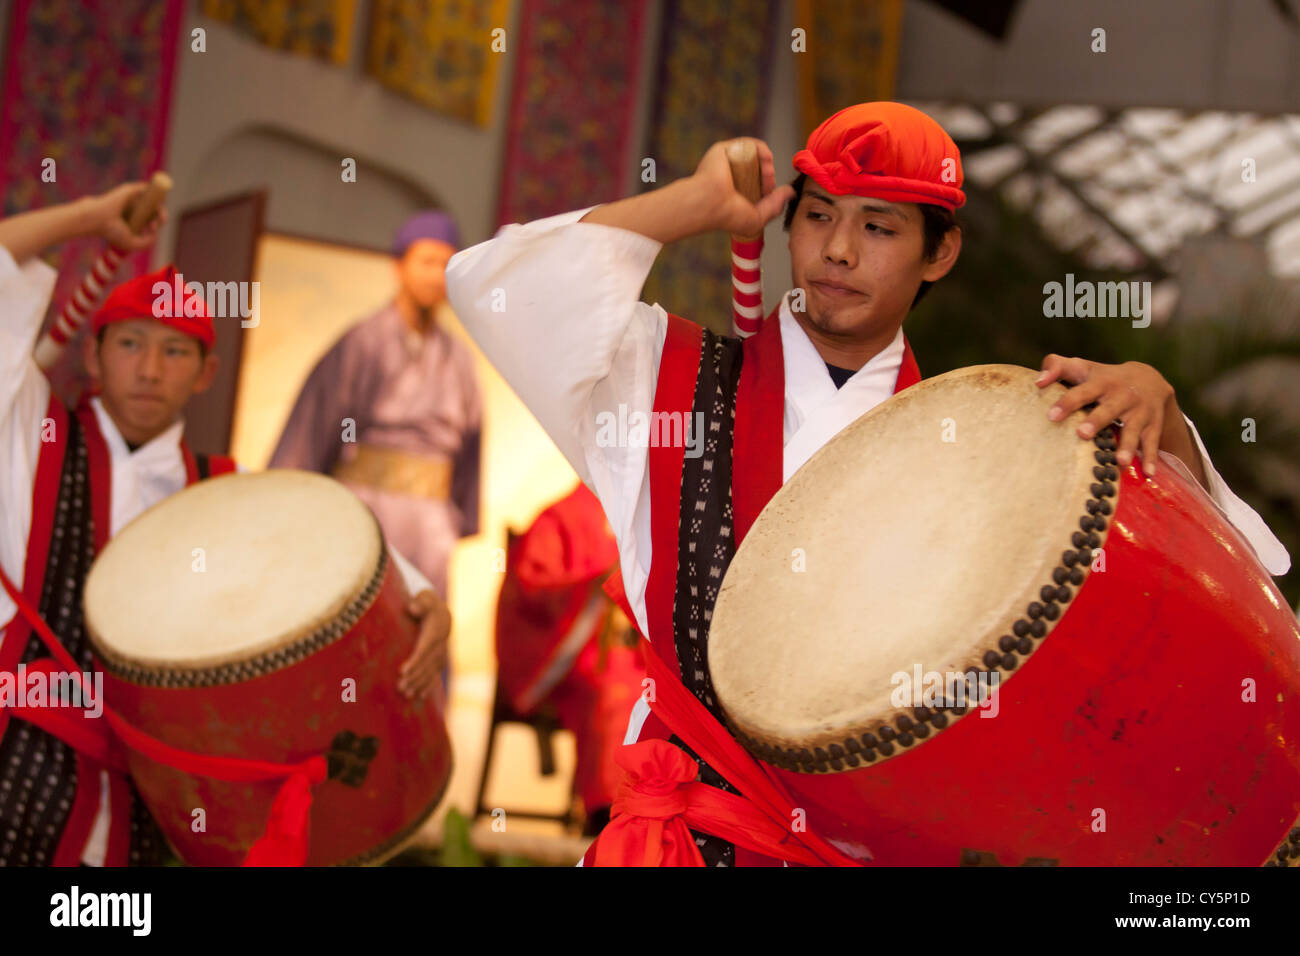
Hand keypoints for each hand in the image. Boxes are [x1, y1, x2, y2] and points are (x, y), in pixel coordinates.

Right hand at [85, 183, 166, 251]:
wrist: (99, 220)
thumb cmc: (112, 232)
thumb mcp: (133, 244)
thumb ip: (148, 242)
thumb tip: (157, 231)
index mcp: (135, 220)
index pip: (152, 219)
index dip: (158, 222)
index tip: (152, 227)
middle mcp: (134, 208)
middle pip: (154, 208)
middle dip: (161, 214)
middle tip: (159, 220)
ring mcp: (132, 198)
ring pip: (152, 197)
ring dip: (160, 202)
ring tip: (158, 212)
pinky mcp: (130, 190)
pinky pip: (146, 187)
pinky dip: (154, 190)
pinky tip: (157, 198)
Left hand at [398, 589, 451, 700]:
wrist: (442, 615)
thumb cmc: (427, 606)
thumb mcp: (425, 600)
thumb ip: (420, 603)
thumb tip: (413, 608)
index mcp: (435, 632)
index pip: (424, 649)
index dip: (414, 661)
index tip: (402, 671)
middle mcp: (440, 646)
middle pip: (426, 664)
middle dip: (414, 677)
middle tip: (399, 687)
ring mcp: (441, 655)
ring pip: (430, 672)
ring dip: (418, 684)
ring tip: (406, 694)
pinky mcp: (439, 662)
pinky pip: (434, 675)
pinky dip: (428, 686)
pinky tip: (420, 696)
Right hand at [691, 138, 795, 236]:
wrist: (710, 203)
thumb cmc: (728, 215)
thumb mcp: (757, 218)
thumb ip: (775, 206)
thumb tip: (791, 192)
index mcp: (735, 191)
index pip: (757, 183)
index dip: (768, 186)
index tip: (769, 195)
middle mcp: (731, 175)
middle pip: (758, 168)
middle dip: (769, 176)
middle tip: (768, 187)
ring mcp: (728, 162)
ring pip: (755, 156)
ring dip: (767, 165)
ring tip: (767, 176)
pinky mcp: (725, 149)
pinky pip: (749, 144)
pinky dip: (762, 150)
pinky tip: (766, 162)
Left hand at [1037, 354, 1174, 476]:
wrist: (1149, 378)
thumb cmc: (1102, 378)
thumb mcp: (1083, 368)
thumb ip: (1057, 367)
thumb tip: (1037, 381)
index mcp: (1101, 382)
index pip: (1082, 390)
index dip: (1067, 400)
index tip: (1051, 415)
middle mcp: (1122, 394)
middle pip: (1108, 408)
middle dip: (1097, 420)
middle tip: (1082, 434)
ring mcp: (1140, 410)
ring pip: (1133, 428)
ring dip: (1128, 445)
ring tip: (1120, 461)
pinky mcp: (1153, 424)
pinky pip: (1152, 442)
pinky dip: (1151, 457)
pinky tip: (1148, 473)